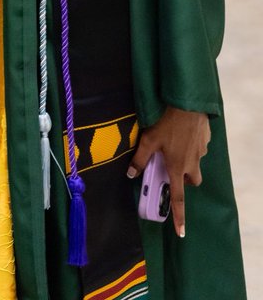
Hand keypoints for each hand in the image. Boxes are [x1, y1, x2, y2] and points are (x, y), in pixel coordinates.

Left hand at [128, 106, 210, 237]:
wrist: (187, 103)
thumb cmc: (166, 122)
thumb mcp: (148, 139)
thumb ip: (139, 159)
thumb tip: (130, 174)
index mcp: (177, 167)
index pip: (178, 198)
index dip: (178, 216)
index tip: (181, 232)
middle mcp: (191, 163)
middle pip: (192, 181)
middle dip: (184, 180)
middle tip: (173, 169)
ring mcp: (201, 152)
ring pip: (196, 163)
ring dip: (187, 160)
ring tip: (176, 145)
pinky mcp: (205, 140)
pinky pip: (199, 147)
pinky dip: (192, 145)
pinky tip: (183, 132)